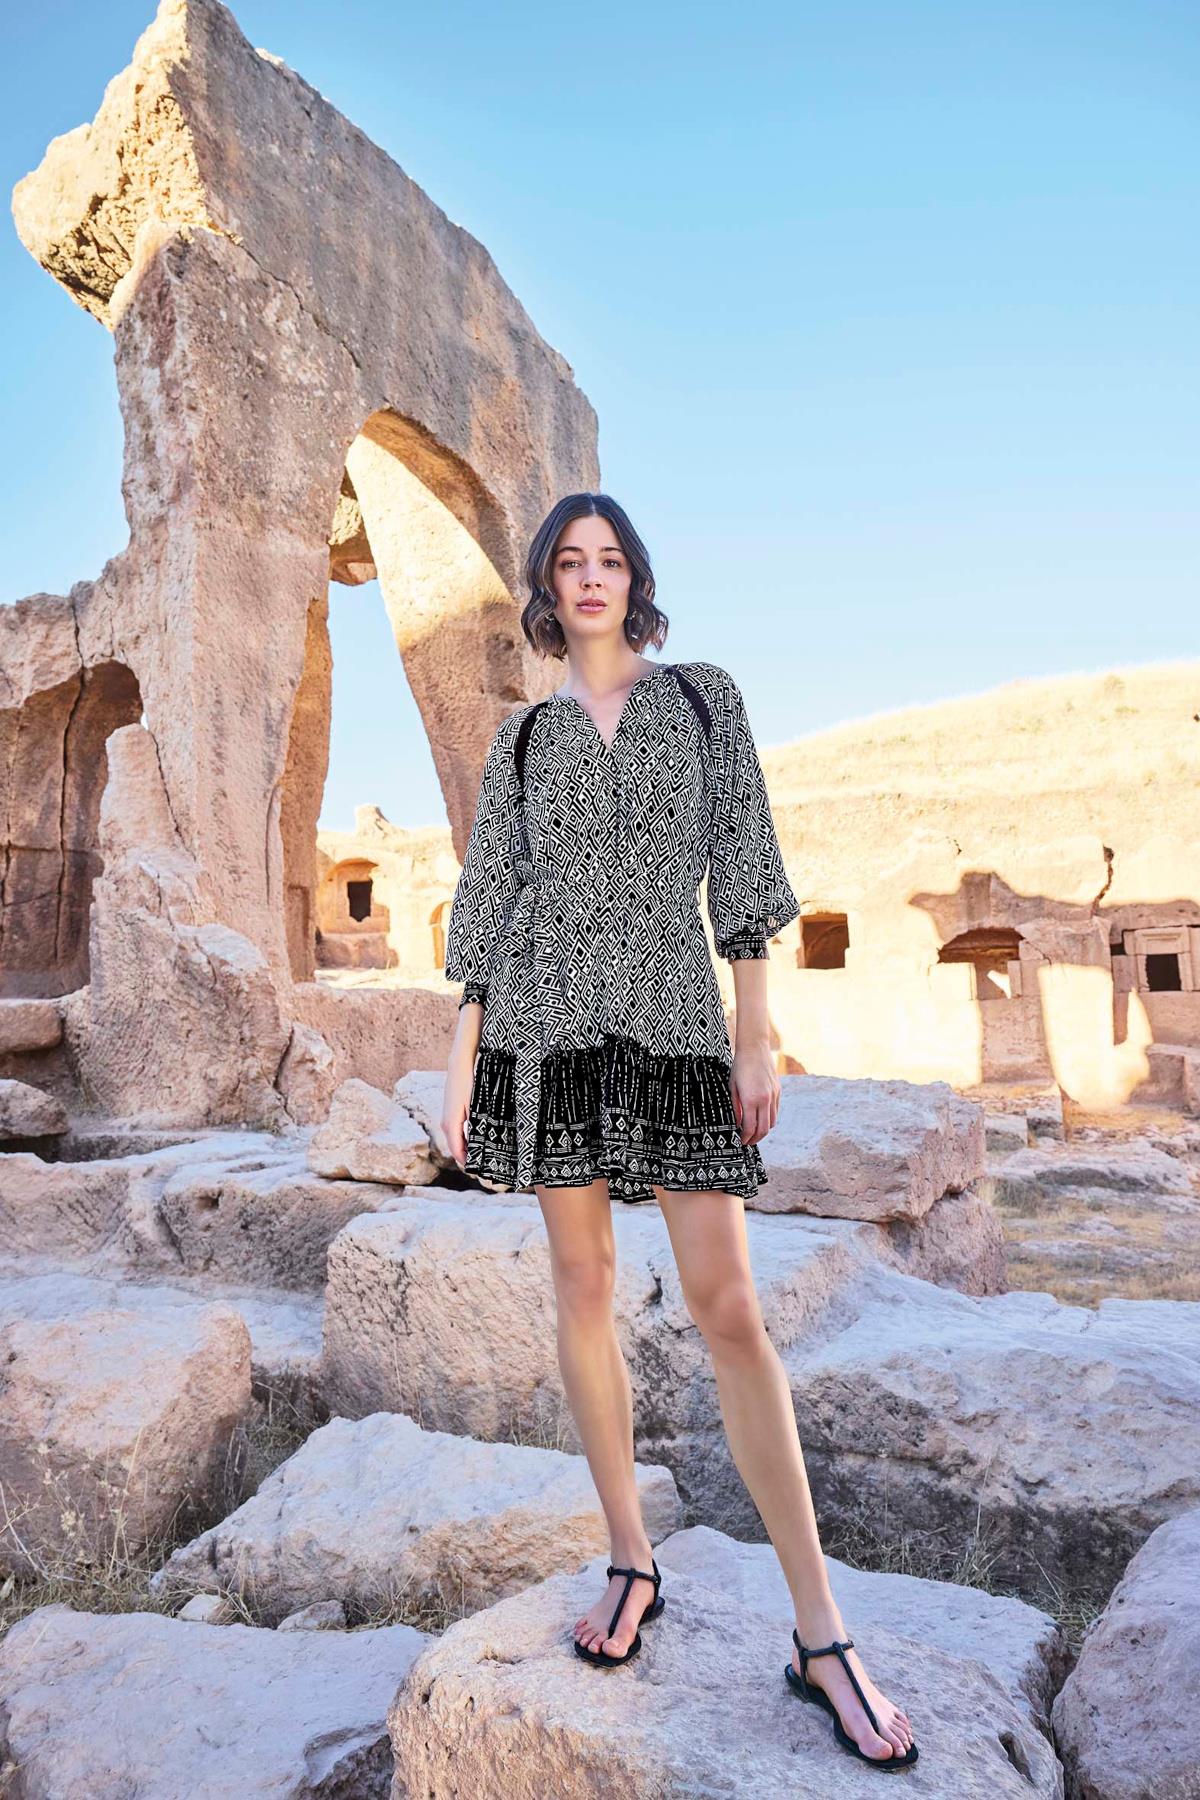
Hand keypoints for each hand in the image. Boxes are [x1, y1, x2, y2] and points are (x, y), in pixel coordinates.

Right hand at [441, 1021, 479, 1167]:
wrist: (460, 1063)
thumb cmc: (470, 1082)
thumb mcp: (476, 1105)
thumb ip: (476, 1126)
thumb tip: (479, 1145)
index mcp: (451, 1124)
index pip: (458, 1152)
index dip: (469, 1164)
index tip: (483, 1172)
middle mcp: (446, 1124)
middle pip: (457, 1150)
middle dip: (470, 1159)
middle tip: (488, 1168)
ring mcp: (447, 1119)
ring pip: (457, 1142)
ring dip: (468, 1150)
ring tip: (486, 1158)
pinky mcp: (451, 1114)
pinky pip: (457, 1133)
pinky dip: (466, 1141)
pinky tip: (480, 1142)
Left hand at [730, 1041, 778, 1145]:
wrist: (755, 1049)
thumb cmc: (739, 1067)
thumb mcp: (732, 1088)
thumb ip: (735, 1108)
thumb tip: (737, 1124)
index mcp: (751, 1099)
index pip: (750, 1127)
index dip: (745, 1138)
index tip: (741, 1141)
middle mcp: (765, 1099)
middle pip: (764, 1129)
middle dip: (755, 1139)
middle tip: (747, 1142)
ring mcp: (773, 1096)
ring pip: (772, 1122)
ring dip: (763, 1130)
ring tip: (754, 1132)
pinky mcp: (778, 1092)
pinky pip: (775, 1111)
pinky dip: (769, 1119)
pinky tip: (761, 1119)